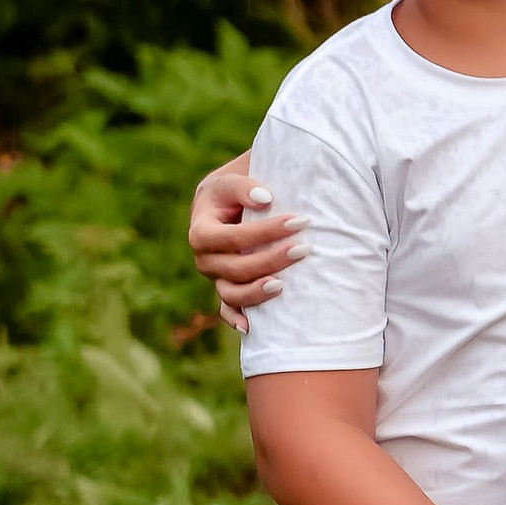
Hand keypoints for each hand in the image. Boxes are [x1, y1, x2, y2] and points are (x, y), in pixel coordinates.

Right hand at [190, 157, 304, 328]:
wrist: (239, 196)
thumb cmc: (241, 184)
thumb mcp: (237, 175)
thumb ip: (245, 185)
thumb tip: (265, 201)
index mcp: (201, 227)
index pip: (229, 238)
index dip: (262, 233)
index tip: (299, 221)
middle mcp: (204, 255)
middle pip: (231, 268)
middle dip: (268, 260)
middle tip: (304, 249)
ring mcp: (215, 275)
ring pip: (229, 293)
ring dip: (255, 293)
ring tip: (283, 285)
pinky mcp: (227, 286)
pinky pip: (227, 309)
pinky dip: (236, 319)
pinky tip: (251, 328)